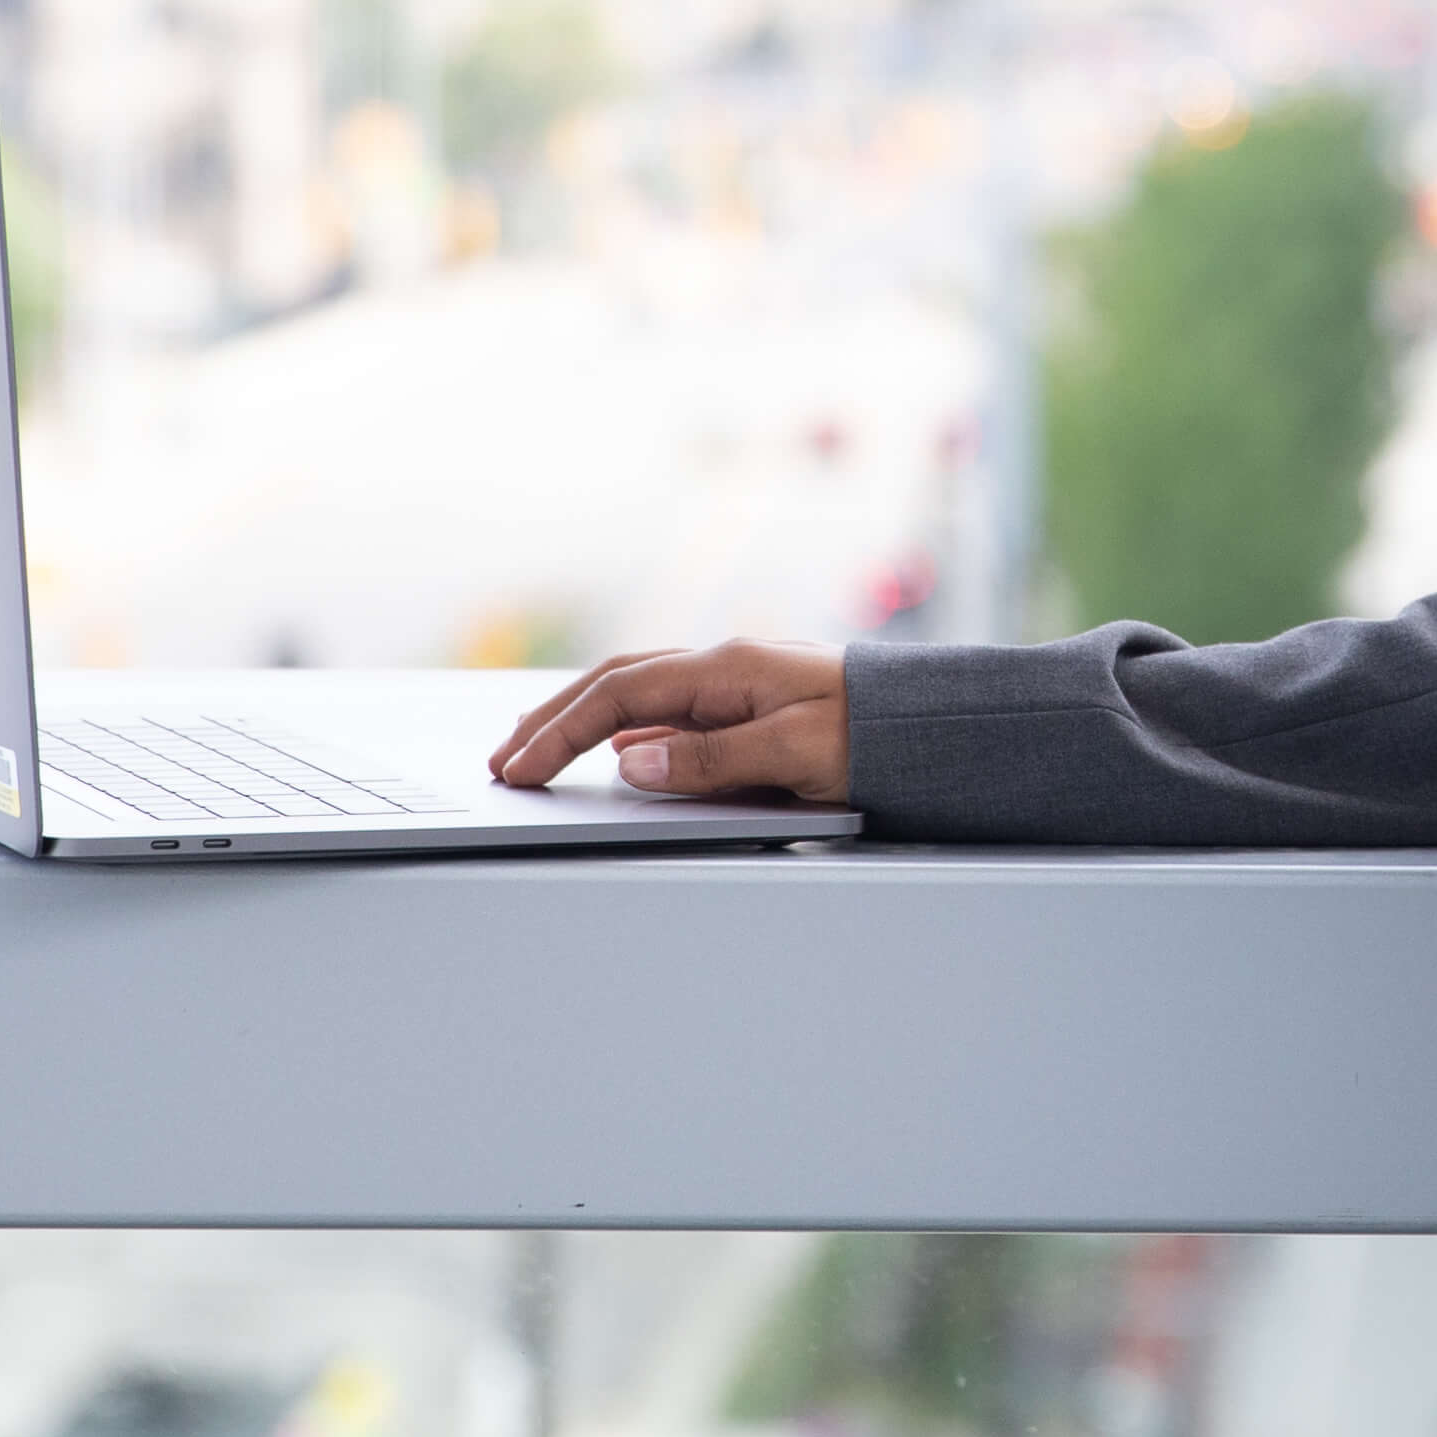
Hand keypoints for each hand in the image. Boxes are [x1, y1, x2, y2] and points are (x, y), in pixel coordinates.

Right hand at [487, 640, 852, 804]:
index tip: (520, 769)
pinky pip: (670, 714)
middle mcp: (723, 667)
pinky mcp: (749, 707)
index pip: (619, 696)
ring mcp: (734, 685)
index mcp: (727, 667)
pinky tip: (614, 755)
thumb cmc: (875, 733)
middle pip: (614, 685)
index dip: (561, 732)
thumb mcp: (794, 751)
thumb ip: (712, 759)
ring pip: (636, 696)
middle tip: (504, 760)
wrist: (932, 724)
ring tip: (538, 753)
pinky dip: (624, 731)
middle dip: (551, 719)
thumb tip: (632, 763)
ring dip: (580, 722)